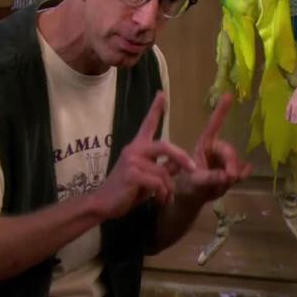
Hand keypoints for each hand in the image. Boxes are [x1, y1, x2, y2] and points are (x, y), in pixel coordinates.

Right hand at [93, 92, 195, 218]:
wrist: (103, 203)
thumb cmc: (126, 190)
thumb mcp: (147, 177)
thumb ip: (162, 167)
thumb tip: (180, 163)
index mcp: (137, 147)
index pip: (147, 124)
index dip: (155, 109)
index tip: (162, 94)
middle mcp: (134, 149)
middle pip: (164, 146)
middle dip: (181, 157)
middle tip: (193, 168)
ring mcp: (132, 161)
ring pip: (164, 172)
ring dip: (169, 189)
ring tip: (165, 198)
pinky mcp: (132, 174)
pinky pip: (158, 183)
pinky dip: (163, 194)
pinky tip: (159, 200)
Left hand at [181, 93, 252, 202]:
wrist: (193, 199)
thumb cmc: (188, 185)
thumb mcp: (196, 181)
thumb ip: (211, 177)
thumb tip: (230, 175)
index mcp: (205, 145)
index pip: (214, 125)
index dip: (221, 111)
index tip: (228, 94)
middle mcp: (216, 149)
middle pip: (229, 150)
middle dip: (231, 163)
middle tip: (229, 178)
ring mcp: (226, 160)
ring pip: (237, 163)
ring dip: (232, 174)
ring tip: (221, 184)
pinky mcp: (234, 170)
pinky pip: (243, 171)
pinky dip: (242, 175)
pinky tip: (239, 178)